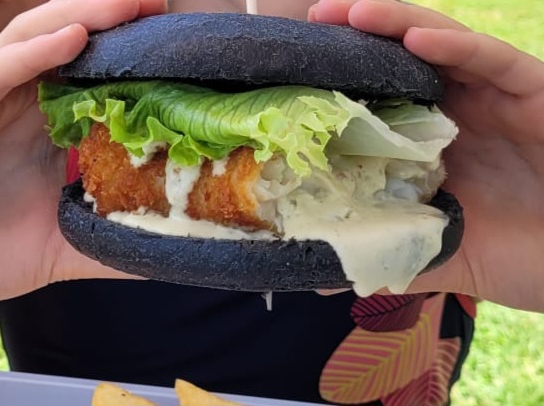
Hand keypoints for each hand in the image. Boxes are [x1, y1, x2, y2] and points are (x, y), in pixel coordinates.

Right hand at [0, 0, 166, 300]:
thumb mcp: (69, 244)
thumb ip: (118, 239)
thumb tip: (180, 245)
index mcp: (51, 128)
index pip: (94, 78)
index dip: (131, 57)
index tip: (178, 46)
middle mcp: (23, 104)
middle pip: (69, 46)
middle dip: (112, 20)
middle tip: (159, 5)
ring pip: (35, 42)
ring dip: (82, 17)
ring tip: (131, 5)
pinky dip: (33, 52)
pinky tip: (74, 37)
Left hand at [310, 0, 543, 311]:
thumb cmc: (519, 256)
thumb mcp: (439, 254)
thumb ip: (387, 255)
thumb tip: (321, 275)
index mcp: (430, 143)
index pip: (379, 98)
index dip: (340, 82)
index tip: (295, 75)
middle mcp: (458, 112)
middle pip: (401, 60)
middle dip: (358, 36)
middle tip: (313, 20)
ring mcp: (494, 99)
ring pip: (441, 46)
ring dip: (395, 25)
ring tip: (348, 13)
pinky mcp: (534, 94)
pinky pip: (492, 61)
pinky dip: (455, 47)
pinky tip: (415, 40)